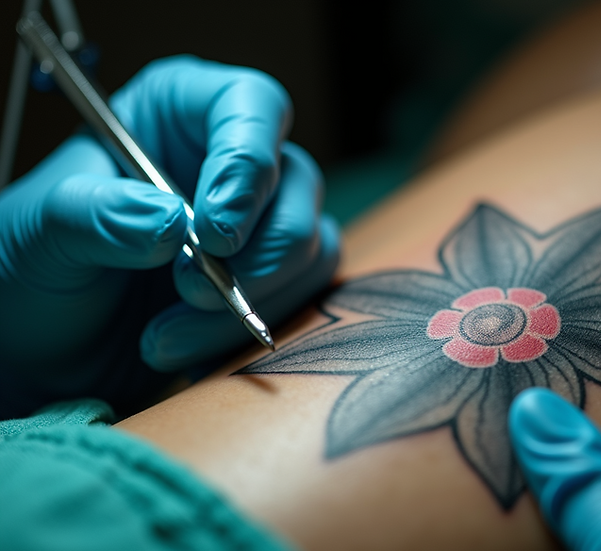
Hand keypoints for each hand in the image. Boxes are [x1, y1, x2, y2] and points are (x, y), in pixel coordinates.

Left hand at [0, 56, 339, 417]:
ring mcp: (258, 221)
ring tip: (164, 337)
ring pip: (308, 244)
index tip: (216, 232)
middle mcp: (229, 160)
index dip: (248, 163)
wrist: (41, 350)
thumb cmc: (34, 268)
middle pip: (296, 181)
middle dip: (254, 251)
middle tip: (186, 290)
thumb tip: (171, 222)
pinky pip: (305, 294)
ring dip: (249, 300)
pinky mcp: (273, 277)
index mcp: (178, 114)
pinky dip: (256, 326)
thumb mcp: (38, 232)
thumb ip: (94, 215)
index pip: (250, 106)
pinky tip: (190, 350)